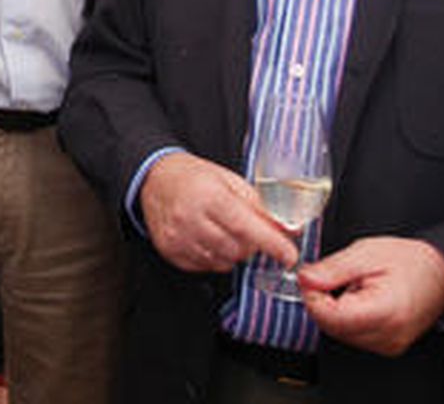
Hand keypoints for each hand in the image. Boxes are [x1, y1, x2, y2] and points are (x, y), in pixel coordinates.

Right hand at [138, 153, 300, 273]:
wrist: (154, 178)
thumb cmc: (194, 177)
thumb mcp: (230, 180)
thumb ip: (259, 206)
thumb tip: (289, 229)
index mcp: (209, 195)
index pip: (246, 226)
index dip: (272, 244)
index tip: (289, 255)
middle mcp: (190, 218)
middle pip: (237, 248)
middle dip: (252, 244)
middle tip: (246, 228)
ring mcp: (178, 238)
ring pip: (224, 261)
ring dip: (233, 251)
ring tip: (223, 230)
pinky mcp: (171, 251)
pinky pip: (206, 266)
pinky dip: (215, 257)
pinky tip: (208, 238)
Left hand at [299, 236, 443, 356]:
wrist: (443, 273)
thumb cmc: (412, 262)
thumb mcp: (366, 253)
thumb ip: (332, 269)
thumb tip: (304, 279)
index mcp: (383, 312)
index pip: (328, 317)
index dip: (312, 295)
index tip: (312, 277)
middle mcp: (387, 336)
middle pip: (331, 327)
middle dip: (323, 301)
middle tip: (333, 276)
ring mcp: (388, 345)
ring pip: (340, 333)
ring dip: (335, 310)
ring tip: (354, 286)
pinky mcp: (388, 346)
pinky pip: (354, 335)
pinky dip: (348, 317)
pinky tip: (361, 299)